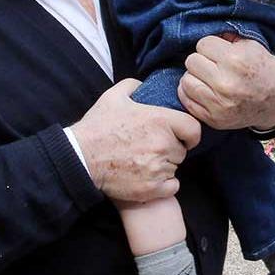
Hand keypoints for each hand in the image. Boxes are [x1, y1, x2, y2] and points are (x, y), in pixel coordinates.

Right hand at [70, 79, 200, 201]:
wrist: (80, 157)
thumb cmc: (97, 127)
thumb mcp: (114, 96)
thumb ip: (134, 86)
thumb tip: (143, 86)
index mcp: (160, 120)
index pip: (194, 129)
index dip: (189, 133)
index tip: (182, 136)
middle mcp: (163, 144)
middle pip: (182, 150)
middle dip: (171, 149)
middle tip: (152, 148)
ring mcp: (158, 168)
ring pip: (175, 168)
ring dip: (165, 166)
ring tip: (145, 161)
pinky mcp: (151, 188)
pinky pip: (172, 186)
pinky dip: (164, 184)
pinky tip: (149, 177)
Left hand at [178, 34, 274, 130]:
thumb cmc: (266, 71)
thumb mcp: (253, 47)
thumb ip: (228, 38)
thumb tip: (206, 35)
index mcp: (236, 61)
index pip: (203, 44)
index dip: (211, 46)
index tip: (219, 52)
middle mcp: (225, 83)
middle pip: (192, 61)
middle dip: (202, 60)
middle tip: (213, 65)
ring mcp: (218, 103)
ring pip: (186, 80)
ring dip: (195, 77)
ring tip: (208, 78)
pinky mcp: (213, 118)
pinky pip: (186, 99)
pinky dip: (191, 92)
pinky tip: (204, 90)